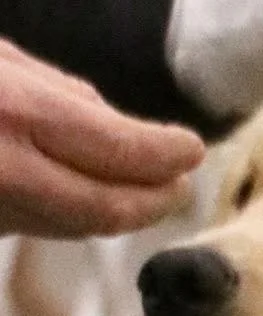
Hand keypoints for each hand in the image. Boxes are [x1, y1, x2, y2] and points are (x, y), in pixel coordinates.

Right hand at [0, 42, 202, 239]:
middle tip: (182, 186)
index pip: (115, 149)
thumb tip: (118, 126)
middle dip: (153, 201)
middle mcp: (5, 172)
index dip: (164, 155)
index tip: (191, 150)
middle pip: (104, 208)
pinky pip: (39, 226)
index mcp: (14, 111)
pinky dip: (76, 214)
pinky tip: (91, 197)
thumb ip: (55, 89)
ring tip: (149, 194)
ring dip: (120, 213)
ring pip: (74, 227)